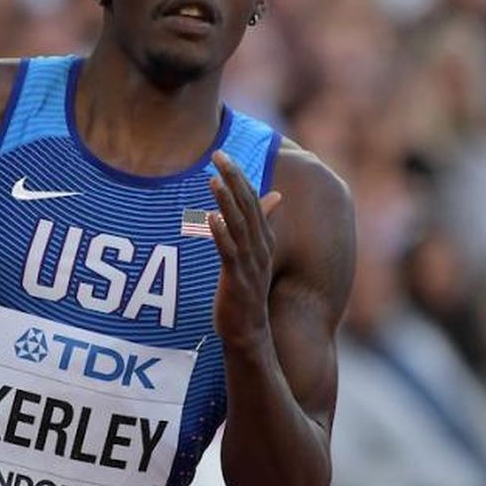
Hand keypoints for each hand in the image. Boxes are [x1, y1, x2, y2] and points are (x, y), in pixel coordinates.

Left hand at [208, 150, 281, 349]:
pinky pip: (229, 253)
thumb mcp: (254, 255)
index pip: (252, 200)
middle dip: (233, 178)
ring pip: (238, 225)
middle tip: (219, 154)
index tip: (224, 154)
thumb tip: (274, 195)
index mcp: (263, 240)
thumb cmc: (247, 292)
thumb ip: (260, 224)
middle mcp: (260, 248)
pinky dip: (221, 234)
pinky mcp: (237, 280)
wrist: (249, 332)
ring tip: (213, 179)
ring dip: (226, 201)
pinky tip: (211, 218)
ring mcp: (249, 263)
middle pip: (247, 206)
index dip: (239, 177)